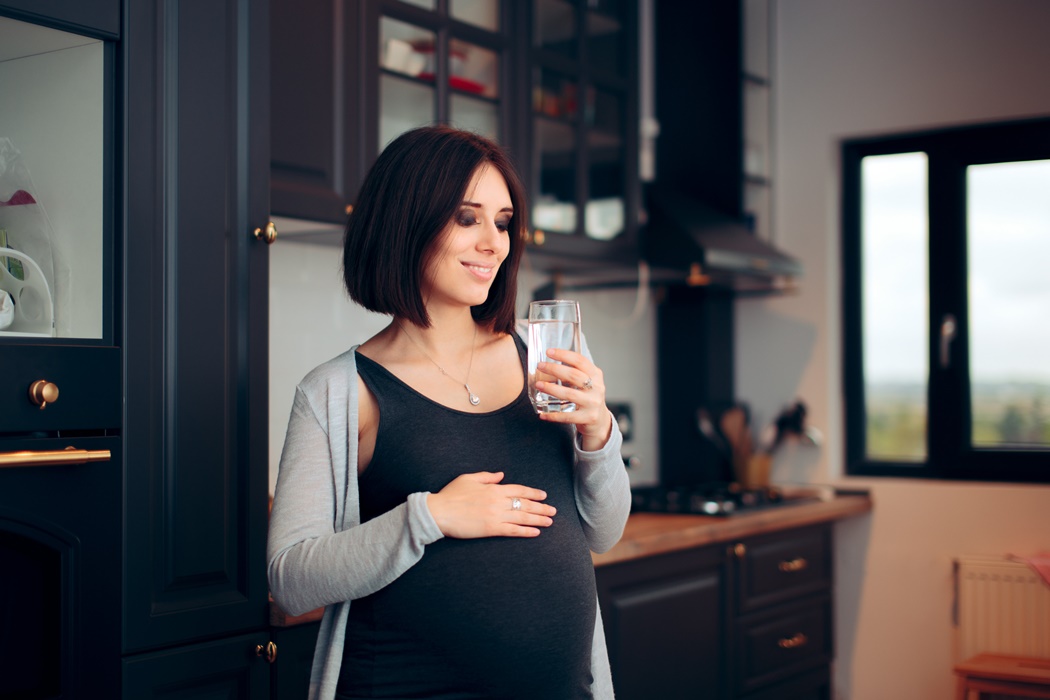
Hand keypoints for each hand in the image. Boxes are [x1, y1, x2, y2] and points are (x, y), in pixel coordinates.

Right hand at [426, 471, 555, 537]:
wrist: (439, 512)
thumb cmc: (451, 494)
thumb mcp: (468, 479)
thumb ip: (487, 476)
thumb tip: (501, 475)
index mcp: (493, 489)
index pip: (519, 490)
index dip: (533, 493)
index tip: (543, 496)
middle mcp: (498, 501)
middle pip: (525, 505)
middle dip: (541, 508)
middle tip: (553, 511)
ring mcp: (496, 516)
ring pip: (522, 518)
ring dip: (538, 520)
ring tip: (549, 521)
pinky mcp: (491, 529)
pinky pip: (513, 531)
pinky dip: (525, 532)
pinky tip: (535, 533)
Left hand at [535, 348, 612, 451]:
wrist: (600, 420)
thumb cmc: (588, 397)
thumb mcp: (587, 381)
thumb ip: (574, 372)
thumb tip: (549, 362)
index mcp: (596, 375)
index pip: (580, 360)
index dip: (564, 355)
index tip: (549, 352)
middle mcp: (596, 388)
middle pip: (574, 375)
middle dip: (554, 369)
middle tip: (540, 366)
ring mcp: (592, 403)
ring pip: (569, 394)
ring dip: (551, 389)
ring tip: (538, 385)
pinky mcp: (588, 417)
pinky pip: (567, 416)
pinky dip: (553, 415)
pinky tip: (542, 414)